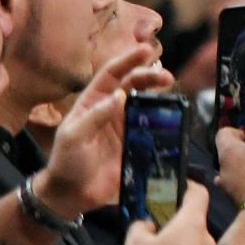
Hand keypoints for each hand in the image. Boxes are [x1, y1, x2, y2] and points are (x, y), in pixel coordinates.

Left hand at [35, 44, 171, 219]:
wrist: (73, 194)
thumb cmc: (66, 161)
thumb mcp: (73, 136)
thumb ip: (95, 116)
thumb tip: (120, 95)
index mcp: (94, 101)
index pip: (112, 74)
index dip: (128, 60)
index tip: (145, 50)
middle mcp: (114, 109)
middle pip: (135, 84)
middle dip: (151, 75)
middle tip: (166, 76)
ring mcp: (129, 126)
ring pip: (150, 102)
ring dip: (162, 94)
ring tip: (172, 90)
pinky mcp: (141, 143)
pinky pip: (157, 127)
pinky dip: (168, 119)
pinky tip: (177, 115)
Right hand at [120, 181, 216, 244]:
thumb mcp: (134, 244)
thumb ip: (139, 227)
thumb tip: (145, 225)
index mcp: (193, 223)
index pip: (198, 193)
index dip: (188, 185)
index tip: (175, 185)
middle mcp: (206, 237)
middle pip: (189, 221)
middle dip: (168, 223)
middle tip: (147, 228)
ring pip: (184, 244)